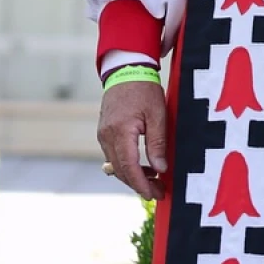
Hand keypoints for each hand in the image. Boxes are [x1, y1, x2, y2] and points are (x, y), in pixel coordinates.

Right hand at [98, 77, 168, 199]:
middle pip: (121, 170)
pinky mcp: (105, 133)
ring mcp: (103, 135)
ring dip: (133, 175)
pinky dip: (127, 164)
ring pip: (116, 165)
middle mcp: (107, 136)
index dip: (141, 184)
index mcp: (120, 132)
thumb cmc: (144, 89)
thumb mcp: (157, 114)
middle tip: (158, 192)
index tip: (154, 194)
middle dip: (139, 184)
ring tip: (154, 180)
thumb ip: (157, 143)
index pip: (129, 167)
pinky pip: (114, 155)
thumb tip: (160, 169)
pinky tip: (143, 166)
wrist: (126, 69)